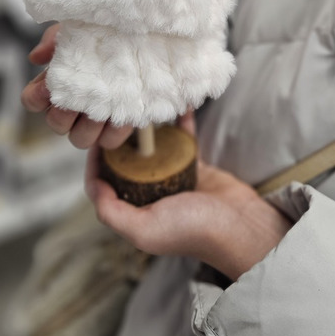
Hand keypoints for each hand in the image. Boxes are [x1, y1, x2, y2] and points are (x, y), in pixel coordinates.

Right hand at [21, 24, 131, 149]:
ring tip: (104, 105)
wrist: (145, 43)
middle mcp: (71, 107)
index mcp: (57, 83)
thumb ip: (56, 39)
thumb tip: (37, 57)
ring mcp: (94, 121)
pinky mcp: (117, 128)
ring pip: (79, 139)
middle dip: (64, 113)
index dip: (36, 97)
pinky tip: (123, 110)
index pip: (32, 100)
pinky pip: (109, 141)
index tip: (48, 86)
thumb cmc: (107, 35)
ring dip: (89, 125)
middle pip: (55, 124)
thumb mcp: (81, 27)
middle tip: (79, 96)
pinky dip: (114, 129)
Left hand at [85, 112, 292, 280]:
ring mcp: (172, 178)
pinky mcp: (194, 165)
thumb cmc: (192, 231)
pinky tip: (177, 104)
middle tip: (117, 114)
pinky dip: (179, 122)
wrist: (241, 227)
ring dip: (148, 128)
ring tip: (142, 105)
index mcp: (134, 212)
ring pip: (152, 147)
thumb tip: (94, 185)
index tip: (95, 137)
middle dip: (119, 139)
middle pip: (125, 162)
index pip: (102, 184)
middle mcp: (149, 194)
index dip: (95, 162)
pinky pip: (181, 139)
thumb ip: (112, 212)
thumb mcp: (144, 230)